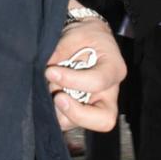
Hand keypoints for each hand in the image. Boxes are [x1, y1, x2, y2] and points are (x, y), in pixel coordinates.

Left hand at [45, 16, 125, 132]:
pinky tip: (49, 95)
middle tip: (57, 97)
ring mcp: (96, 104)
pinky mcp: (81, 110)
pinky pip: (67, 120)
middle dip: (77, 113)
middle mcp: (109, 92)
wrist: (84, 39)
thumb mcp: (75, 35)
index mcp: (114, 69)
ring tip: (50, 89)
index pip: (98, 83)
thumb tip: (46, 70)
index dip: (72, 80)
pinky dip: (55, 112)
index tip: (51, 71)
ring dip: (60, 111)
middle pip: (104, 120)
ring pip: (80, 124)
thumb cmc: (85, 35)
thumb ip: (61, 52)